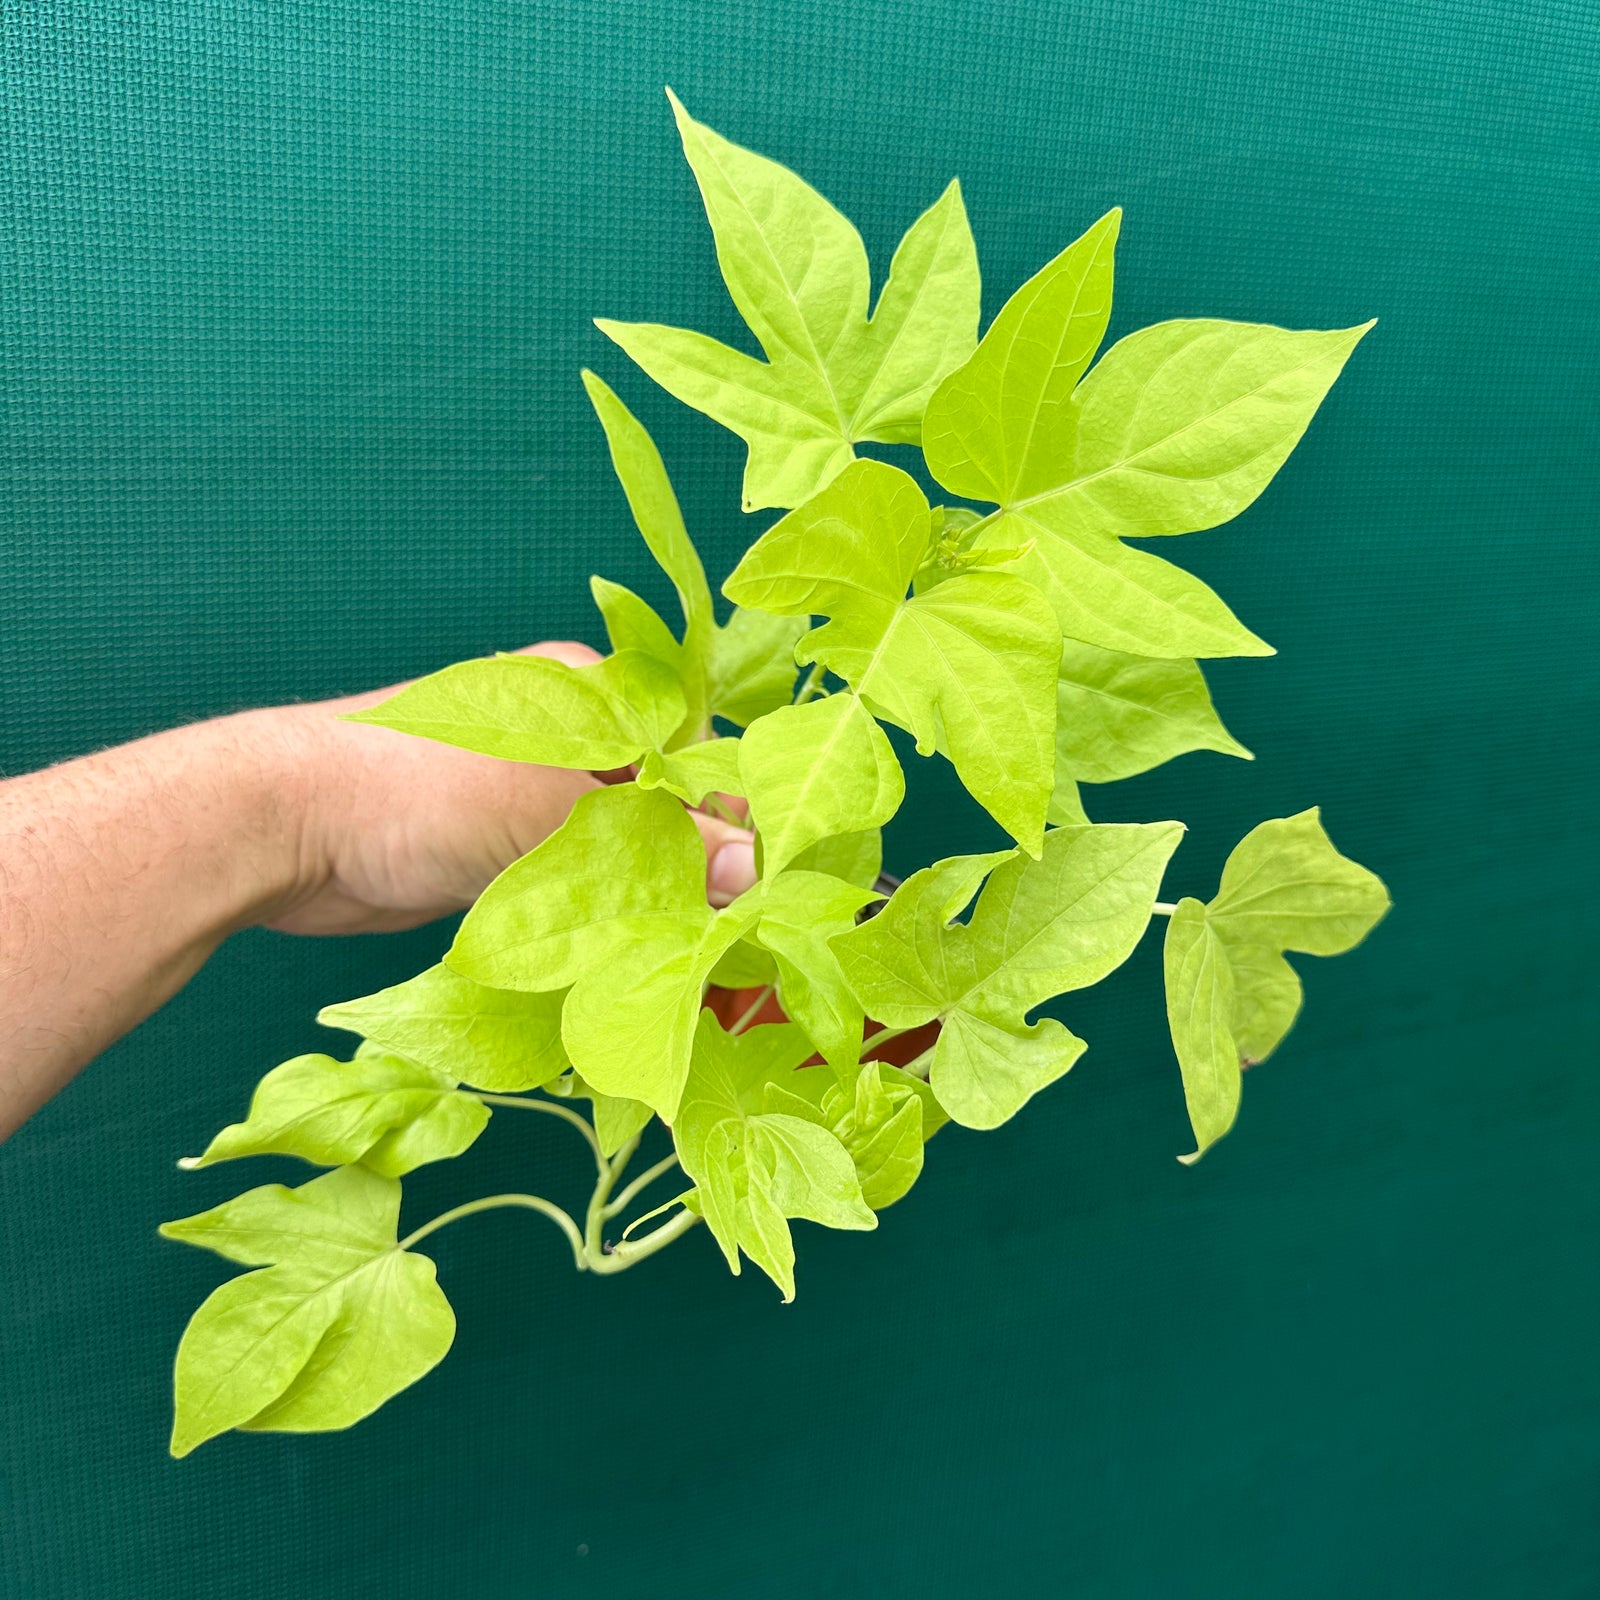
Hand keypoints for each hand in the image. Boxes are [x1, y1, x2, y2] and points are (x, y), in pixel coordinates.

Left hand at [261, 641, 757, 936]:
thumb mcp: (548, 811)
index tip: (765, 903)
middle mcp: (576, 740)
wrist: (286, 827)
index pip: (701, 761)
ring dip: (654, 913)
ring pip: (626, 858)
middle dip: (701, 883)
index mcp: (597, 695)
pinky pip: (581, 891)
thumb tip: (752, 874)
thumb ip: (658, 845)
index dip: (739, 832)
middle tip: (726, 958)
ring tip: (688, 974)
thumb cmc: (417, 788)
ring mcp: (537, 798)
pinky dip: (607, 927)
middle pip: (669, 815)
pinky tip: (633, 967)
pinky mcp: (506, 853)